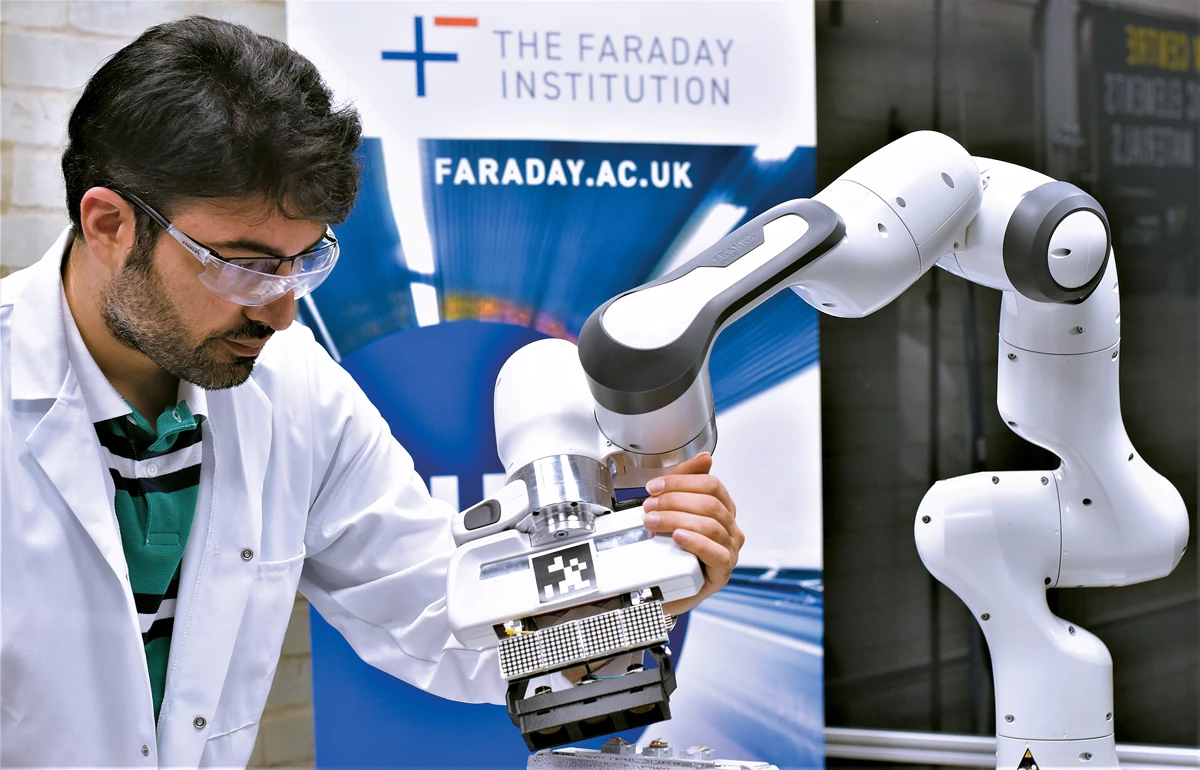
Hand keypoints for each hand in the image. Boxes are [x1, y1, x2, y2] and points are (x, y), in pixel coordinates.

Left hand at [641, 452, 743, 615]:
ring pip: (710, 525)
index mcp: (722, 509)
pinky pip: (716, 553)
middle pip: (709, 503)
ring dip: (677, 519)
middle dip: (674, 501)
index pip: (711, 484)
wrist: (665, 588)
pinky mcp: (722, 572)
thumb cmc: (673, 549)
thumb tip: (705, 457)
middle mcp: (730, 528)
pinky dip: (696, 542)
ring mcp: (729, 550)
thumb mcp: (674, 510)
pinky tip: (678, 538)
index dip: (681, 481)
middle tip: (649, 507)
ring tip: (654, 522)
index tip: (654, 487)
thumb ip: (686, 482)